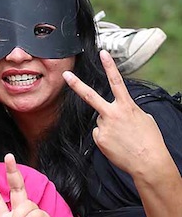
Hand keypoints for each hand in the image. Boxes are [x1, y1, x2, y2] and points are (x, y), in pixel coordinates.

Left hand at [63, 50, 169, 176]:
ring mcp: (103, 127)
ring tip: (123, 139)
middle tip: (66, 74)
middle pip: (90, 96)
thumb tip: (118, 111)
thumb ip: (127, 110)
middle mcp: (112, 114)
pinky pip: (99, 134)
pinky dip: (107, 139)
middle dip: (76, 84)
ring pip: (100, 121)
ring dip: (109, 128)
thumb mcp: (143, 118)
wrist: (149, 163)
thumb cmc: (150, 141)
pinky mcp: (98, 139)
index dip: (109, 66)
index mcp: (126, 106)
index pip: (116, 81)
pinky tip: (117, 145)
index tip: (103, 53)